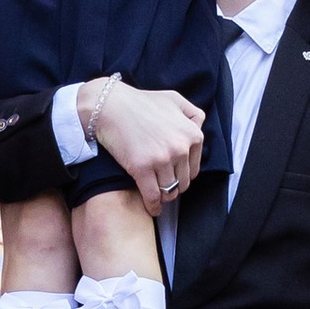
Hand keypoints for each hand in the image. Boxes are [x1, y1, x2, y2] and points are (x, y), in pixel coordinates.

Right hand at [79, 77, 203, 212]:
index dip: (183, 173)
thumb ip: (192, 114)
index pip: (194, 168)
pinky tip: (152, 209)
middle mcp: (180, 147)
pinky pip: (153, 196)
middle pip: (184, 182)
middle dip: (174, 186)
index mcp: (192, 134)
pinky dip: (153, 206)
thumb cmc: (140, 102)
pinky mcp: (141, 168)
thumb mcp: (174, 99)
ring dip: (164, 197)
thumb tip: (199, 127)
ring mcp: (161, 159)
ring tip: (157, 197)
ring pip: (169, 191)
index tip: (174, 176)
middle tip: (163, 186)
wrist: (109, 105)